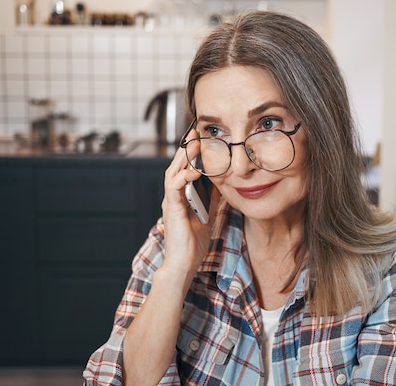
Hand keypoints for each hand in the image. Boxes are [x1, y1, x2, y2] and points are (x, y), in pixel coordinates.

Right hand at [160, 130, 216, 276]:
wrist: (184, 264)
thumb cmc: (193, 243)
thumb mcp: (208, 215)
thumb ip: (212, 199)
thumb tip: (224, 184)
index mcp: (181, 196)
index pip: (185, 168)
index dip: (192, 153)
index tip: (202, 138)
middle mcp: (174, 196)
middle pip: (178, 165)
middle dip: (187, 148)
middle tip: (197, 132)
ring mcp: (171, 202)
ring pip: (174, 172)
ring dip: (184, 158)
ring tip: (195, 144)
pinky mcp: (172, 210)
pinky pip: (174, 188)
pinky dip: (183, 178)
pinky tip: (193, 171)